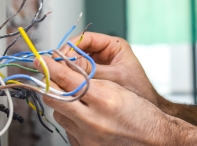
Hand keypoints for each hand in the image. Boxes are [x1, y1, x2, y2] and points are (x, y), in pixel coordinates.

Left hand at [38, 55, 196, 145]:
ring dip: (60, 102)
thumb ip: (91, 81)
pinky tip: (82, 114)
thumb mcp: (118, 89)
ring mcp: (87, 138)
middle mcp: (93, 121)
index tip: (42, 59)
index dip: (52, 67)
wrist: (154, 140)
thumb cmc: (141, 112)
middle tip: (44, 73)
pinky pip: (67, 129)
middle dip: (47, 84)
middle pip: (56, 98)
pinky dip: (70, 119)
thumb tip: (65, 70)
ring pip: (59, 114)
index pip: (68, 79)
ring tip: (72, 96)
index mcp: (104, 100)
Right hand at [63, 32, 162, 106]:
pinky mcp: (95, 77)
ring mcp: (99, 64)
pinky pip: (79, 74)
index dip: (70, 46)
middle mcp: (105, 52)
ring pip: (76, 62)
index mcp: (114, 45)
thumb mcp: (114, 78)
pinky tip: (65, 85)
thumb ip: (91, 71)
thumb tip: (66, 65)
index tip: (59, 57)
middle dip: (66, 59)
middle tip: (54, 68)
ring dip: (67, 69)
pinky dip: (71, 79)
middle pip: (78, 50)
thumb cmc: (138, 91)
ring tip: (58, 77)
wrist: (145, 114)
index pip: (86, 39)